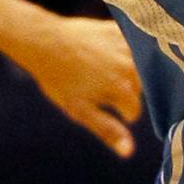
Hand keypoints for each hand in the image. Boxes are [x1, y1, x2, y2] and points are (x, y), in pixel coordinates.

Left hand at [15, 16, 142, 158]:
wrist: (44, 42)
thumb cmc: (60, 80)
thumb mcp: (81, 111)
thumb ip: (108, 131)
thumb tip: (129, 152)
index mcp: (123, 90)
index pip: (133, 111)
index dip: (117, 112)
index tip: (99, 104)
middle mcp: (131, 67)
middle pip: (138, 89)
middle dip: (123, 90)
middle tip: (96, 83)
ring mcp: (127, 46)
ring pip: (137, 67)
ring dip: (124, 70)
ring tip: (98, 67)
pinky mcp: (120, 30)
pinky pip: (131, 45)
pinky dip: (122, 50)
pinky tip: (102, 51)